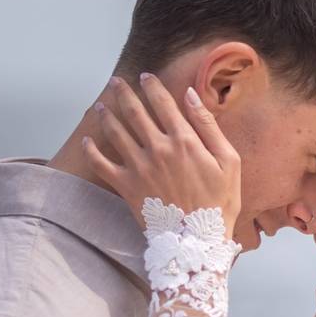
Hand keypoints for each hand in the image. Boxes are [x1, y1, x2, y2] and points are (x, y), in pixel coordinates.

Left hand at [82, 74, 241, 239]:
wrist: (197, 240)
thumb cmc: (218, 202)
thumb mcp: (228, 161)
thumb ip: (208, 126)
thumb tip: (191, 96)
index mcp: (183, 140)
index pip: (162, 102)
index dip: (151, 85)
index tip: (145, 76)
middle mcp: (157, 148)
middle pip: (134, 111)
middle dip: (123, 92)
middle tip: (116, 82)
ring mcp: (139, 167)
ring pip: (115, 132)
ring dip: (106, 115)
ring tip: (101, 105)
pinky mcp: (126, 186)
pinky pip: (101, 164)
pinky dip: (92, 151)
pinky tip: (87, 142)